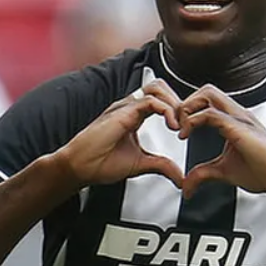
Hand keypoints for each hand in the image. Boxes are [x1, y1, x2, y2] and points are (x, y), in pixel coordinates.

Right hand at [57, 79, 185, 188]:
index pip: (161, 99)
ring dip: (174, 103)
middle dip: (178, 102)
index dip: (177, 110)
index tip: (185, 131)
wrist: (79, 167)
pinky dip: (167, 111)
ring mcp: (125, 106)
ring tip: (179, 124)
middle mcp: (130, 107)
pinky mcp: (123, 111)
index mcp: (134, 115)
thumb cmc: (100, 163)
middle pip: (160, 87)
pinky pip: (151, 100)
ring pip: (157, 88)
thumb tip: (180, 178)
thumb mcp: (141, 164)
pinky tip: (172, 127)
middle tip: (186, 124)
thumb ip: (162, 166)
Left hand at [178, 85, 265, 198]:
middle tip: (177, 125)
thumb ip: (203, 174)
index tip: (180, 130)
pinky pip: (210, 114)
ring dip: (188, 108)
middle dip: (186, 103)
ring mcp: (239, 118)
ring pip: (208, 93)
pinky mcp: (239, 128)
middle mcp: (237, 114)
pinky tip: (186, 135)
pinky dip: (192, 121)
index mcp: (235, 120)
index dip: (189, 109)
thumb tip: (187, 186)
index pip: (208, 100)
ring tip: (181, 129)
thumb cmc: (264, 172)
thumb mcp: (223, 172)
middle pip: (206, 90)